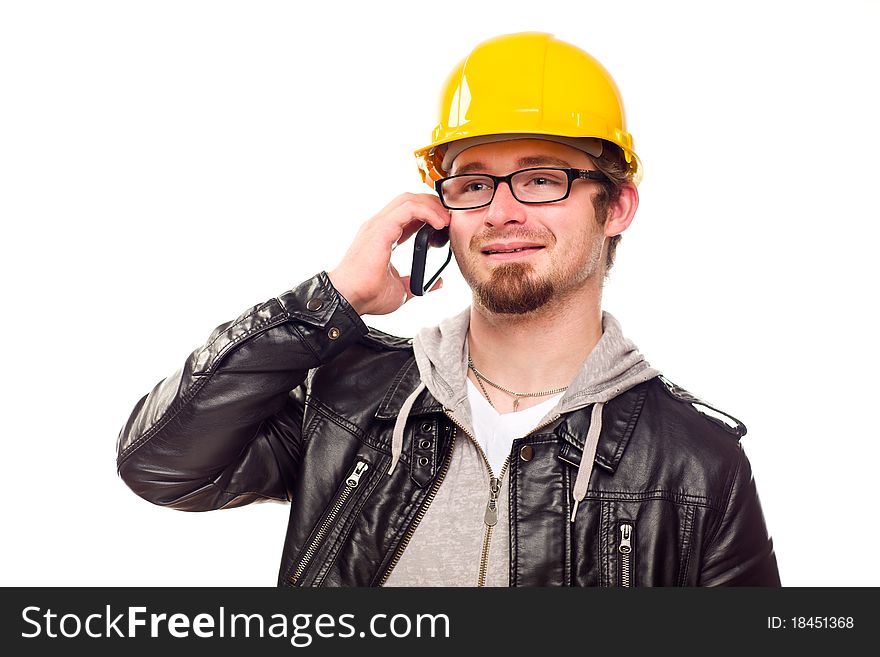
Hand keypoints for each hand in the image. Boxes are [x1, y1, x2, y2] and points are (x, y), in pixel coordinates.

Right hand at [328, 193, 450, 315]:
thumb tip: (437, 283)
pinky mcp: (380, 228)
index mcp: (383, 236)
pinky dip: (427, 211)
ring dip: (432, 206)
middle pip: (409, 199)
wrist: (349, 300)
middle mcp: (379, 225)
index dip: (429, 213)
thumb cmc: (368, 295)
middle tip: (450, 219)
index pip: (408, 212)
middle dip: (433, 204)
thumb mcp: (401, 289)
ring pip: (409, 199)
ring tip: (447, 220)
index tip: (446, 225)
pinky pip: (408, 209)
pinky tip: (440, 223)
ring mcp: (378, 225)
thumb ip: (416, 281)